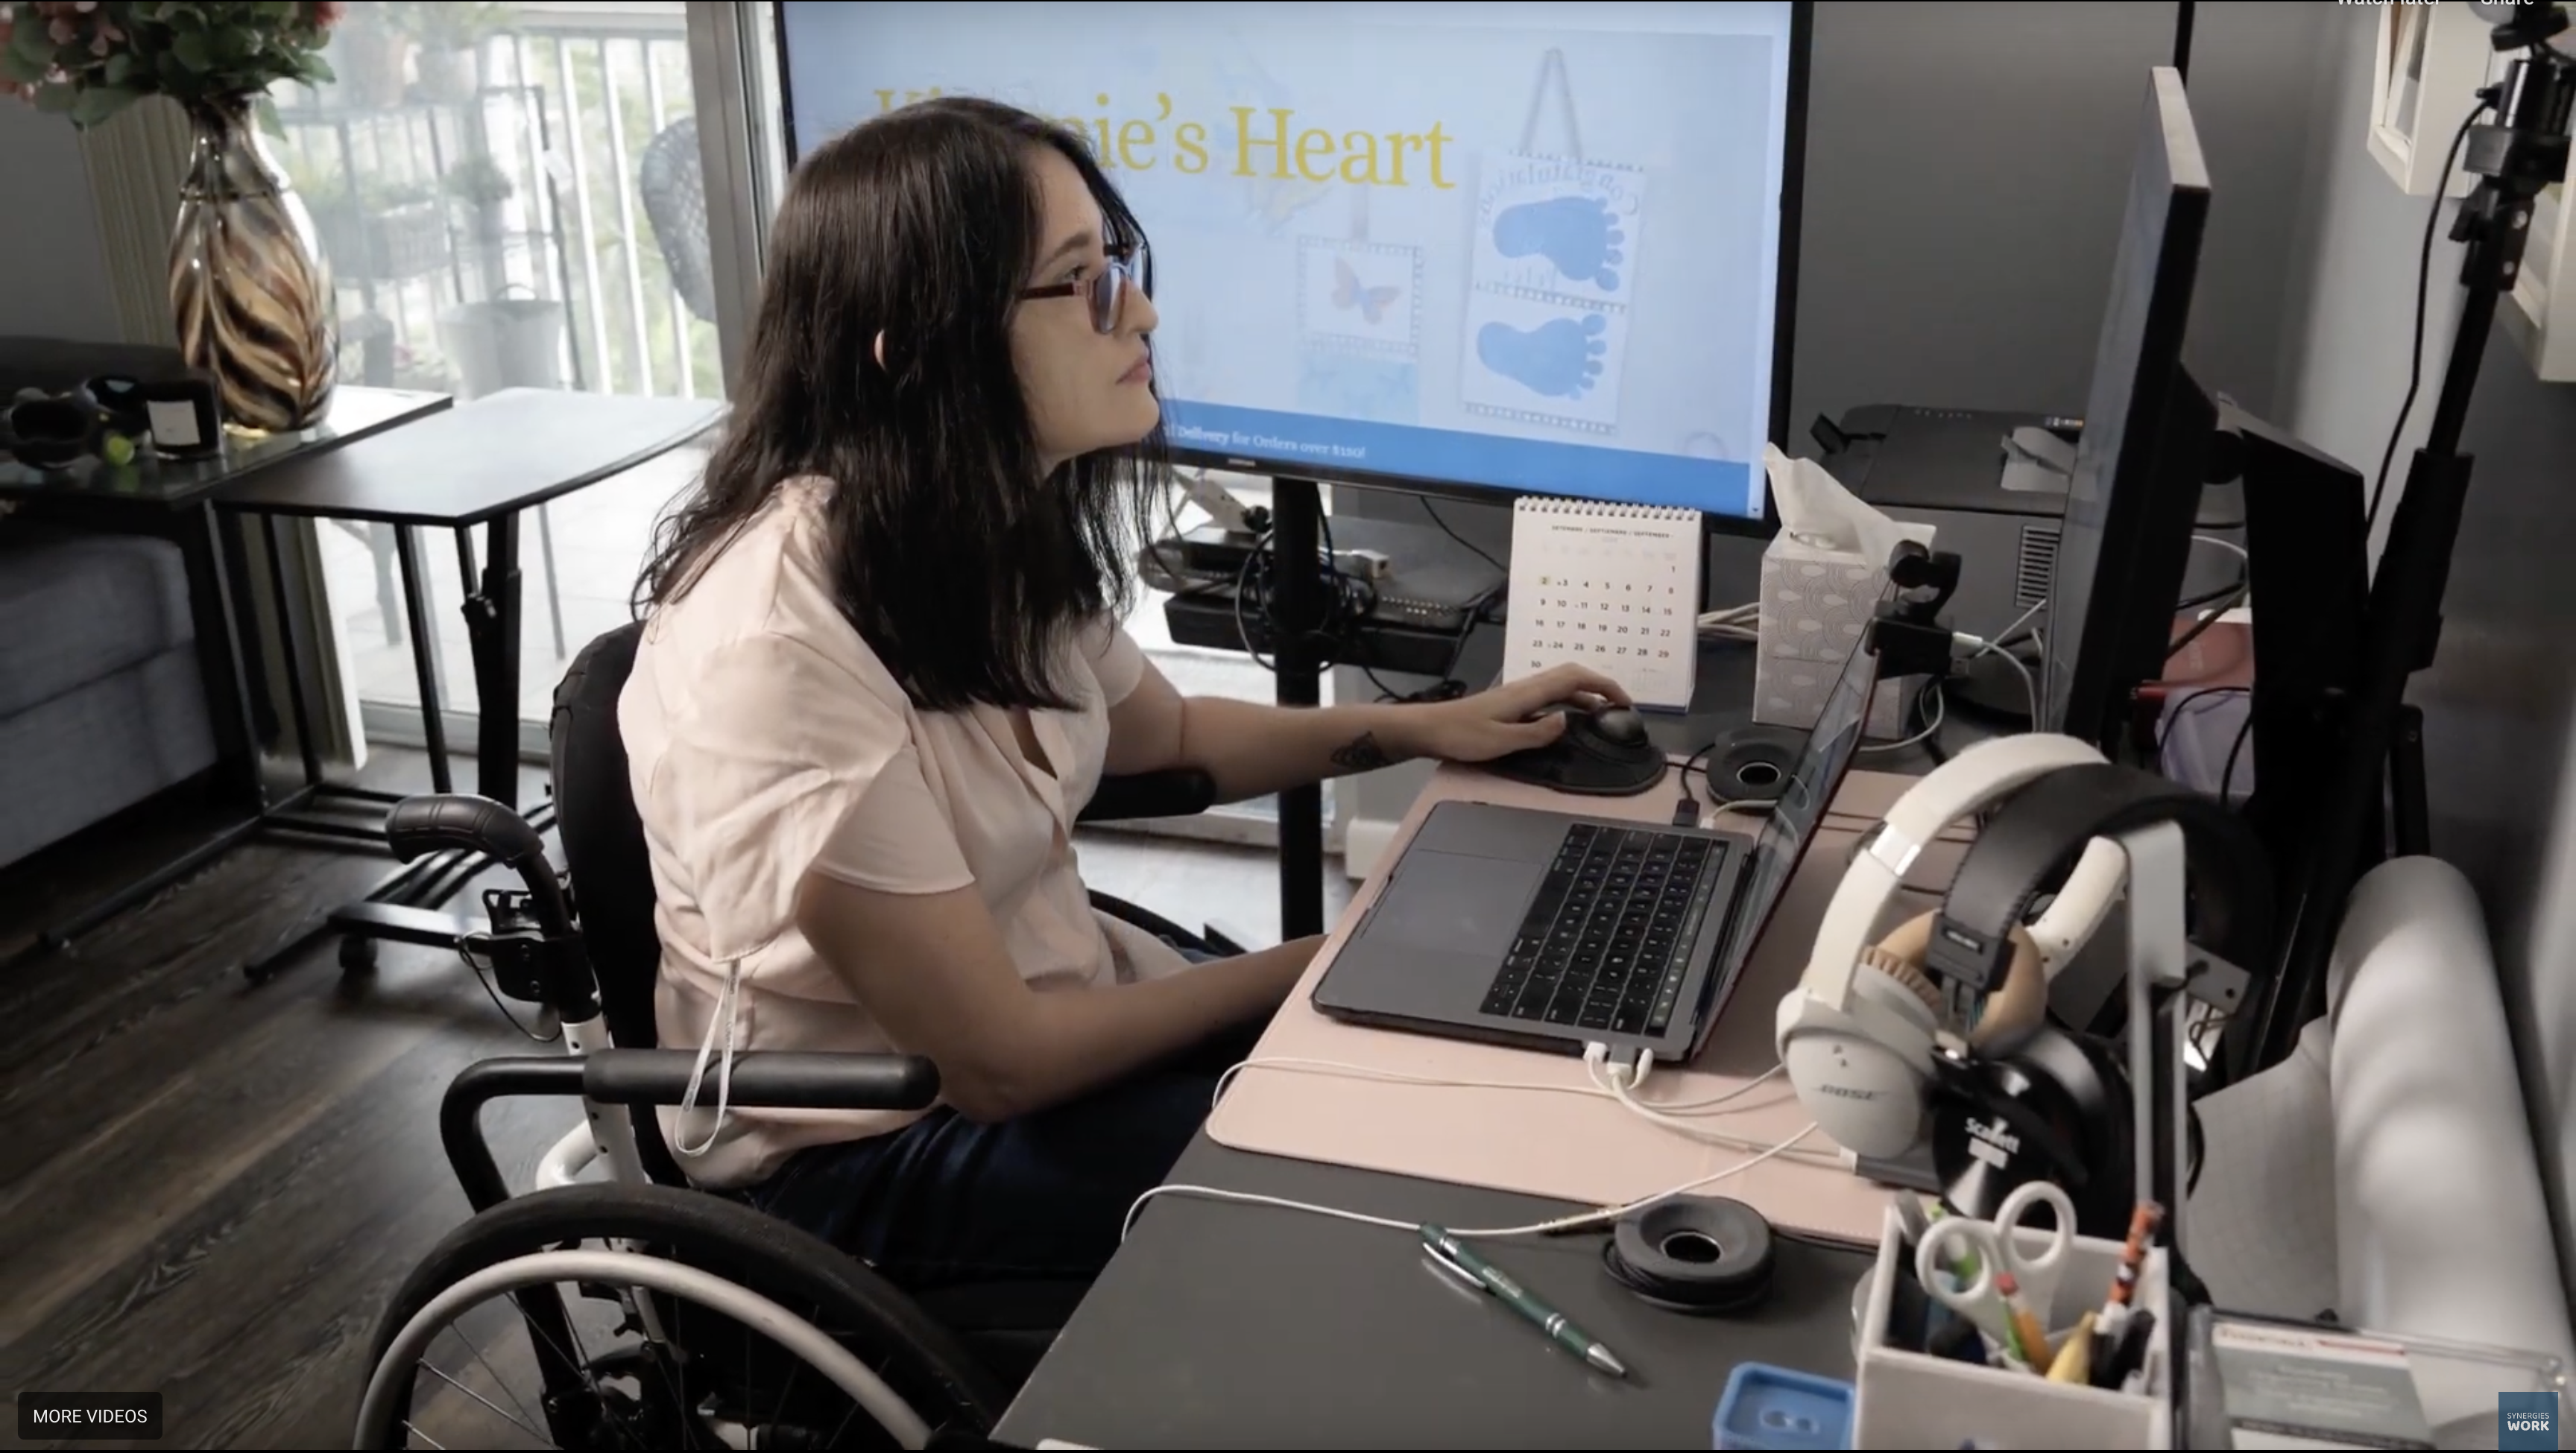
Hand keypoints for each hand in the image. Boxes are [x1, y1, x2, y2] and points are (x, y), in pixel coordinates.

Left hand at [1401, 664, 1632, 763]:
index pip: (1575, 678)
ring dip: (1584, 695)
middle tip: (1619, 706)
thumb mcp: (1501, 741)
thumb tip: (1568, 721)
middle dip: (1599, 686)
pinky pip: (1548, 696)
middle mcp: (1526, 688)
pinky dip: (1567, 702)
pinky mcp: (1511, 704)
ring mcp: (1518, 695)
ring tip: (1602, 715)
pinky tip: (1568, 720)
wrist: (1429, 729)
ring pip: (1560, 685)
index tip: (1624, 701)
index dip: (1603, 685)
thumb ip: (1536, 733)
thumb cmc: (1462, 736)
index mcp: (1528, 693)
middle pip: (1571, 675)